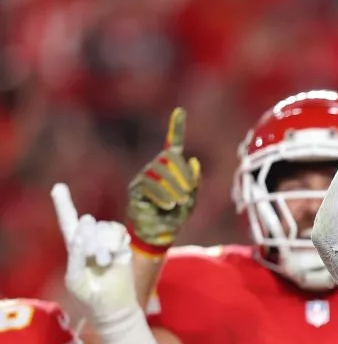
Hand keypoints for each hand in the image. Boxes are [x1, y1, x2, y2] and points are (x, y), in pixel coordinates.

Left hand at [53, 184, 137, 321]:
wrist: (114, 306)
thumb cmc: (90, 295)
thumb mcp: (75, 279)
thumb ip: (75, 255)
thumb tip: (84, 234)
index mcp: (75, 246)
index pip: (68, 221)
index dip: (63, 204)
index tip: (58, 186)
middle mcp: (91, 240)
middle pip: (89, 224)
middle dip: (90, 239)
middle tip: (95, 258)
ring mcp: (108, 242)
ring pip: (104, 227)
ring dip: (104, 243)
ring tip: (105, 261)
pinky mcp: (123, 246)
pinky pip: (118, 232)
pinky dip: (115, 242)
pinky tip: (114, 256)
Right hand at [127, 108, 200, 256]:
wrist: (159, 233)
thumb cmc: (176, 215)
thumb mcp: (191, 199)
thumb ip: (195, 182)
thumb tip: (194, 161)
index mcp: (171, 168)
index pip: (173, 144)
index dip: (176, 127)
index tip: (180, 111)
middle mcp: (156, 168)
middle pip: (168, 160)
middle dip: (181, 175)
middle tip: (187, 193)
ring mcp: (144, 177)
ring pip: (159, 172)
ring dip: (172, 187)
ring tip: (179, 202)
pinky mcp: (136, 188)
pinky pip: (149, 185)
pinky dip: (162, 195)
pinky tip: (169, 205)